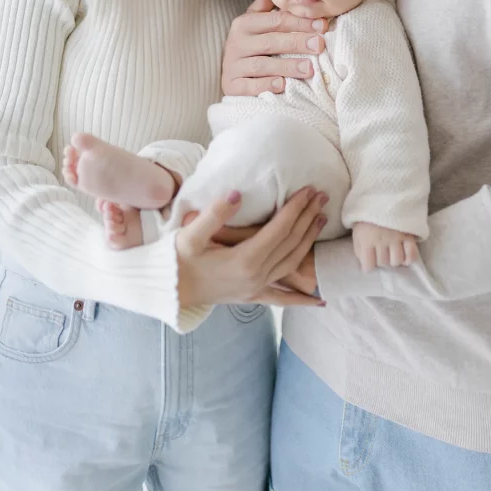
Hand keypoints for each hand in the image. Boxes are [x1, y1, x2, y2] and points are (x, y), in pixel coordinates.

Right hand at [176, 187, 328, 307]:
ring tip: (321, 220)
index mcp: (244, 260)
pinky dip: (302, 298)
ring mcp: (255, 289)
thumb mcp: (190, 234)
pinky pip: (283, 298)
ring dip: (309, 241)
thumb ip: (215, 214)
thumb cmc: (177, 259)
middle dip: (307, 218)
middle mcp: (255, 276)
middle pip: (290, 243)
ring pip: (291, 263)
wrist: (168, 290)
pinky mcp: (251, 297)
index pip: (279, 229)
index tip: (309, 190)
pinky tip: (320, 300)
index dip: (296, 208)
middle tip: (322, 197)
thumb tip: (237, 193)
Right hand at [222, 0, 327, 95]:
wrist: (229, 76)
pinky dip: (265, 85)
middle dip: (297, 42)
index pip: (276, 21)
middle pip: (271, 41)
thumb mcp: (255, 20)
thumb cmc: (249, 45)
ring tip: (309, 69)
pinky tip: (282, 85)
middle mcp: (236, 43)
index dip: (300, 22)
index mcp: (245, 24)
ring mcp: (233, 65)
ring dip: (286, 66)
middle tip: (320, 45)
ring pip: (261, 64)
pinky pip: (249, 86)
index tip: (323, 24)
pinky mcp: (231, 86)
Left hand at [352, 222, 419, 272]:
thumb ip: (359, 249)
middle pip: (383, 263)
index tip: (370, 261)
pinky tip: (404, 257)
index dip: (369, 266)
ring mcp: (396, 238)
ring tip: (392, 253)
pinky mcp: (408, 235)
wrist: (381, 197)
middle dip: (381, 261)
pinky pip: (412, 254)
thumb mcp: (357, 232)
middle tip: (381, 252)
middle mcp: (381, 241)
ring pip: (397, 261)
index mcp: (366, 240)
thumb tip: (365, 263)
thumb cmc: (366, 218)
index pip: (369, 266)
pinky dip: (408, 259)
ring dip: (394, 260)